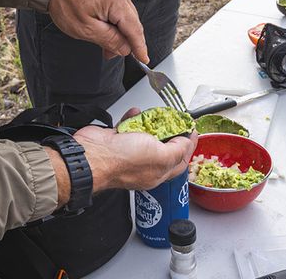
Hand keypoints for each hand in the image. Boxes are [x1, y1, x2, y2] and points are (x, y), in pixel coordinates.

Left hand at [47, 0, 148, 61]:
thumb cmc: (65, 3)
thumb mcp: (86, 29)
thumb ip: (110, 40)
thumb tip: (125, 49)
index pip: (134, 28)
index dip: (139, 47)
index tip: (144, 59)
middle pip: (131, 23)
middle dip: (124, 41)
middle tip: (111, 54)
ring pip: (125, 17)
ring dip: (118, 33)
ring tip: (105, 45)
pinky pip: (119, 9)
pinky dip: (114, 22)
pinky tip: (105, 31)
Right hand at [73, 119, 194, 193]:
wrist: (93, 155)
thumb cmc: (122, 160)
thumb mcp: (160, 155)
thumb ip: (177, 150)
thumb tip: (187, 143)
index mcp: (158, 172)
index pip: (180, 160)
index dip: (189, 145)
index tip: (192, 131)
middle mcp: (144, 164)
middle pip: (164, 148)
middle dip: (171, 133)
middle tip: (176, 120)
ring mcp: (129, 152)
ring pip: (145, 136)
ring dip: (151, 123)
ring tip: (157, 114)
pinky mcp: (116, 141)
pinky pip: (128, 127)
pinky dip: (132, 118)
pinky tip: (136, 112)